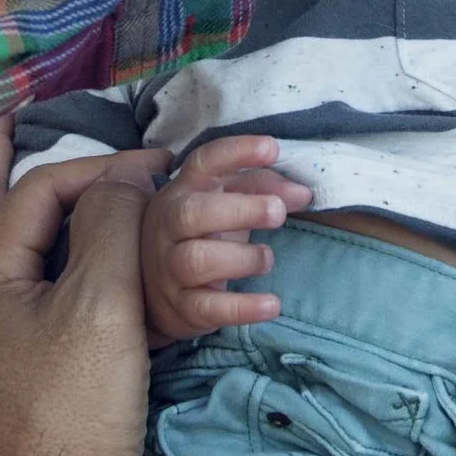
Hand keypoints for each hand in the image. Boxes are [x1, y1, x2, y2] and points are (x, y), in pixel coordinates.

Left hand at [0, 119, 237, 455]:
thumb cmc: (70, 411)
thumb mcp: (101, 305)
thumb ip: (113, 226)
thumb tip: (123, 177)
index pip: (38, 187)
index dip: (101, 165)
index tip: (158, 165)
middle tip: (12, 119)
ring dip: (17, 210)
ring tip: (39, 181)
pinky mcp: (0, 377)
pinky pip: (10, 292)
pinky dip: (37, 259)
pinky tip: (64, 269)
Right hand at [142, 135, 312, 345]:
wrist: (153, 290)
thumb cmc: (202, 234)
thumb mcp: (225, 203)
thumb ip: (263, 189)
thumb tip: (302, 193)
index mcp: (184, 191)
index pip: (203, 163)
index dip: (236, 152)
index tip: (272, 148)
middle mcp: (169, 225)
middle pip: (192, 213)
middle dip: (239, 210)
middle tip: (278, 212)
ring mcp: (170, 267)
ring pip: (196, 260)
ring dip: (240, 258)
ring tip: (267, 259)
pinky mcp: (181, 306)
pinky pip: (208, 308)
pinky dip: (242, 307)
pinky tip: (271, 304)